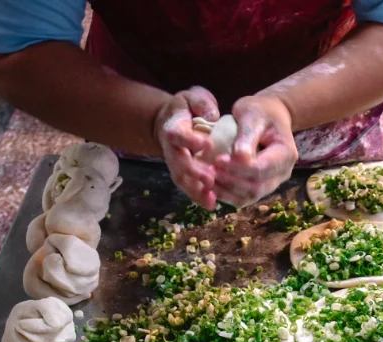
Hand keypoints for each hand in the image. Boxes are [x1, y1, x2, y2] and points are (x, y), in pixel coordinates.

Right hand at [154, 86, 220, 208]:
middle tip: (211, 178)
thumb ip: (201, 102)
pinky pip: (187, 187)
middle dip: (193, 171)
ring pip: (181, 178)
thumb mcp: (194, 96)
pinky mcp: (182, 174)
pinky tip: (211, 204)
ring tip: (211, 197)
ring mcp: (175, 163)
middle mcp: (171, 147)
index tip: (205, 144)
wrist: (173, 120)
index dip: (189, 139)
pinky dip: (198, 197)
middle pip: (178, 162)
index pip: (177, 134)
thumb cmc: (188, 107)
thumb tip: (212, 115)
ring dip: (195, 189)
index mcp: (174, 126)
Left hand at [212, 96, 297, 206]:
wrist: (268, 115)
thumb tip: (239, 157)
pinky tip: (212, 185)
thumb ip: (247, 136)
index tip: (217, 159)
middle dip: (230, 181)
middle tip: (209, 170)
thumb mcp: (253, 115)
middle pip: (256, 187)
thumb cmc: (260, 111)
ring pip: (249, 196)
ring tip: (208, 178)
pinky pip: (244, 198)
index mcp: (286, 154)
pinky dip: (226, 195)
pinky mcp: (260, 186)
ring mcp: (272, 182)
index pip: (262, 169)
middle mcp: (282, 172)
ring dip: (226, 191)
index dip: (238, 168)